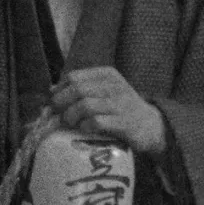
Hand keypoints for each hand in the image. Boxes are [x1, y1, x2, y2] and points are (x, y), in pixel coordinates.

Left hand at [49, 66, 166, 154]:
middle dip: (62, 104)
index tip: (56, 103)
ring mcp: (120, 104)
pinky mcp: (124, 122)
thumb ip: (81, 89)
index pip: (73, 77)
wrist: (151, 125)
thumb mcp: (104, 92)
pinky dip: (85, 127)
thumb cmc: (120, 108)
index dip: (60, 90)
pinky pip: (96, 122)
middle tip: (60, 116)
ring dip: (72, 117)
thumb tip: (52, 91)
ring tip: (72, 123)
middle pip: (77, 90)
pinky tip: (86, 129)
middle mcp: (114, 86)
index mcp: (107, 74)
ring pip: (84, 105)